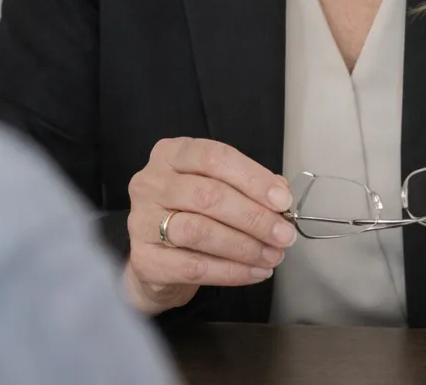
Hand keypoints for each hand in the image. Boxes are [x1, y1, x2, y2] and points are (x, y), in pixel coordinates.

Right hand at [122, 137, 295, 315]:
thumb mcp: (216, 187)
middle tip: (284, 234)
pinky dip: (230, 271)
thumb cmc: (191, 213)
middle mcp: (151, 181)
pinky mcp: (144, 259)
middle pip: (208, 195)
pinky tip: (255, 272)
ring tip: (273, 255)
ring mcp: (142, 219)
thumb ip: (246, 185)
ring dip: (244, 246)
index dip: (252, 178)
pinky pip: (193, 266)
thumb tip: (280, 193)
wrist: (156, 259)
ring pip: (200, 231)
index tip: (282, 200)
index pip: (214, 157)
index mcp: (172, 153)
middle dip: (253, 217)